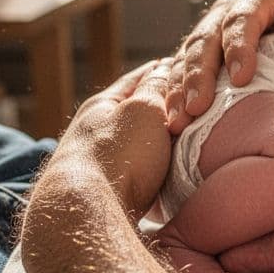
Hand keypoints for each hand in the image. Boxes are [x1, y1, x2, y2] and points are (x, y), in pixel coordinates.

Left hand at [53, 59, 175, 215]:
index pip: (136, 78)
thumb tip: (161, 70)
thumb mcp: (144, 110)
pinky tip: (164, 167)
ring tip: (181, 135)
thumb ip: (155, 89)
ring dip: (155, 136)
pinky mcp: (104, 186)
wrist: (87, 209)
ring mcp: (97, 159)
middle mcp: (95, 129)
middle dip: (158, 104)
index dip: (159, 70)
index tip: (176, 63)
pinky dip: (151, 161)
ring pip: (135, 140)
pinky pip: (135, 165)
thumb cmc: (118, 154)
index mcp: (102, 104)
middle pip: (133, 110)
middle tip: (185, 99)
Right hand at [166, 0, 273, 133]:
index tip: (242, 79)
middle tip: (195, 109)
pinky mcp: (215, 52)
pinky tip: (174, 119)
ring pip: (190, 55)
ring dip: (179, 88)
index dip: (238, 47)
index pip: (242, 18)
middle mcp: (233, 8)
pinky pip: (188, 69)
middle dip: (198, 74)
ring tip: (177, 122)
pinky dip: (178, 92)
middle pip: (206, 38)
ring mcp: (220, 29)